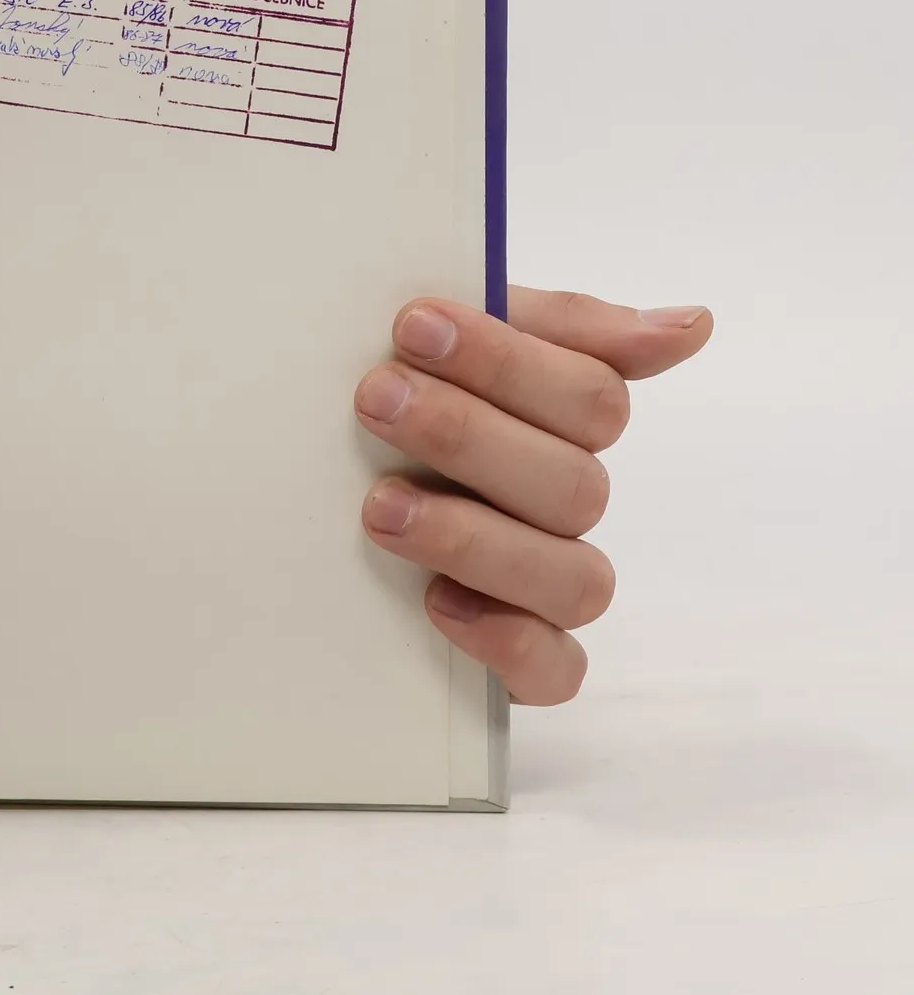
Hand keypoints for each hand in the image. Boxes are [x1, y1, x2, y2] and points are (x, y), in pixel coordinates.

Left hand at [355, 286, 712, 703]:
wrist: (301, 462)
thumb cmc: (400, 383)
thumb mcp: (456, 332)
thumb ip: (562, 325)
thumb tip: (693, 325)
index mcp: (564, 418)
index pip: (591, 397)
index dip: (507, 361)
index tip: (413, 324)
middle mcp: (566, 501)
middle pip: (574, 484)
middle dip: (467, 435)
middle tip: (376, 397)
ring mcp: (546, 581)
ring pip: (573, 579)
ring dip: (473, 537)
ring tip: (383, 505)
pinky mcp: (517, 654)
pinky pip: (555, 671)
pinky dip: (506, 640)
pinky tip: (437, 601)